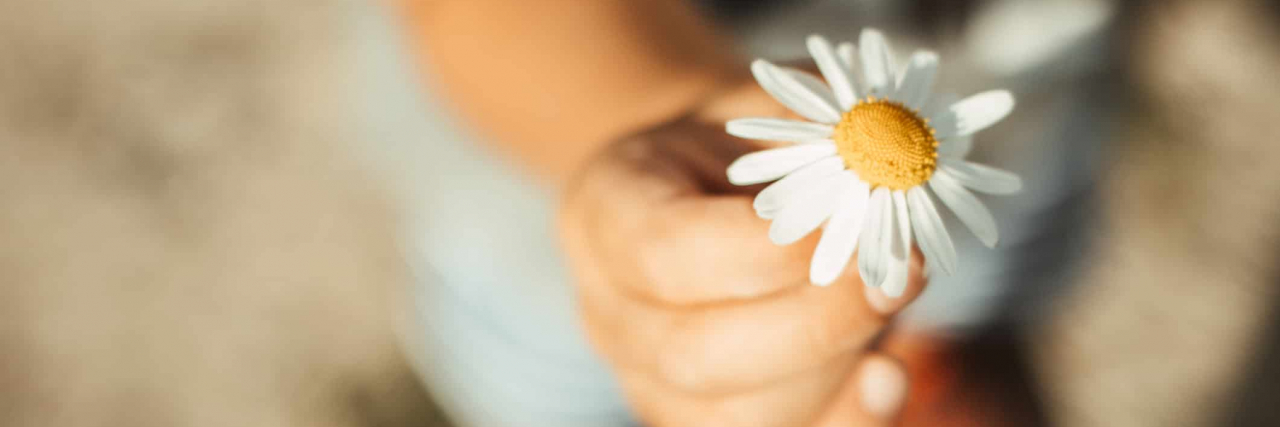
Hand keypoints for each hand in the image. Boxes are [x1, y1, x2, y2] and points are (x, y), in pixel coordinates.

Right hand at [559, 77, 928, 426]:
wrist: (707, 193)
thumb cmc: (738, 145)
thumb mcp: (764, 104)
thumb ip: (813, 124)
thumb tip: (887, 161)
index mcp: (605, 212)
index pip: (664, 253)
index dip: (764, 252)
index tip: (851, 223)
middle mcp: (609, 311)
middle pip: (692, 353)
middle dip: (813, 324)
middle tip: (896, 276)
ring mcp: (647, 379)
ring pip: (736, 413)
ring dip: (835, 367)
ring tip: (893, 297)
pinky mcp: (699, 417)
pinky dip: (841, 418)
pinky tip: (886, 378)